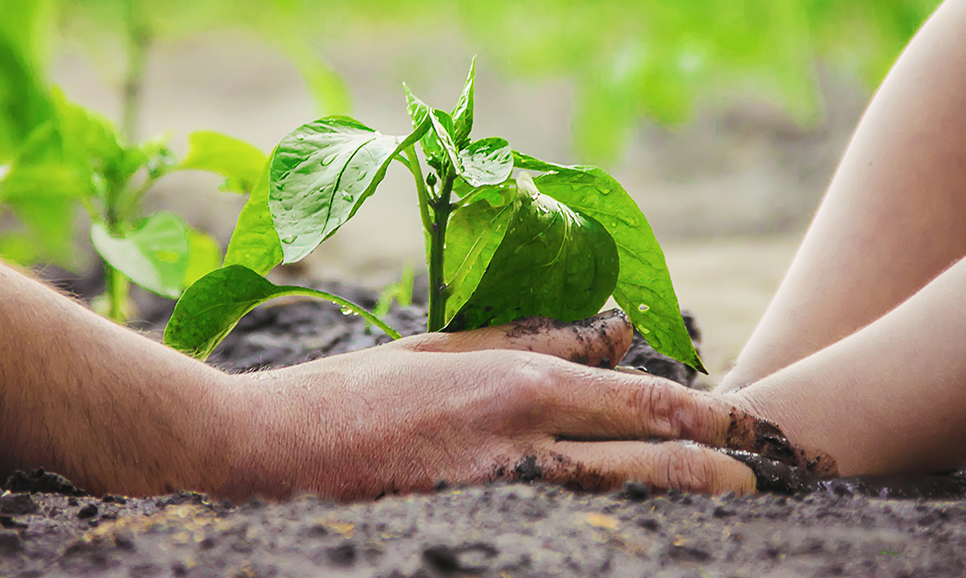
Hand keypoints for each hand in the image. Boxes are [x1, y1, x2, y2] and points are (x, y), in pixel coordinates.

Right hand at [214, 311, 800, 500]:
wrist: (260, 453)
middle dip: (725, 468)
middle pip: (656, 457)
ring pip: (627, 498)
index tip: (759, 425)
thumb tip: (614, 330)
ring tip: (734, 502)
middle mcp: (525, 438)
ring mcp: (504, 492)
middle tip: (771, 476)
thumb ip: (535, 337)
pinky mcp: (479, 526)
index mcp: (518, 383)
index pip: (643, 401)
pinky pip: (571, 523)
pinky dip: (619, 520)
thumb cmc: (351, 394)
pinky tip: (640, 524)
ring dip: (688, 499)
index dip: (714, 414)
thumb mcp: (444, 350)